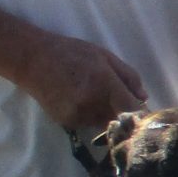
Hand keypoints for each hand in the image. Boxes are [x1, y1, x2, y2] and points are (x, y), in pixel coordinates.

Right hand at [19, 34, 147, 128]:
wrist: (33, 60)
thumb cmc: (72, 53)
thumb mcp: (104, 56)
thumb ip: (128, 76)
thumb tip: (144, 98)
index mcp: (105, 83)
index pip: (132, 110)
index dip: (141, 113)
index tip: (143, 111)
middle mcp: (92, 103)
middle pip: (120, 119)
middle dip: (123, 113)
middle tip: (114, 97)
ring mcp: (78, 115)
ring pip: (104, 123)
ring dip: (106, 114)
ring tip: (92, 94)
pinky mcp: (67, 123)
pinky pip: (88, 124)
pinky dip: (89, 116)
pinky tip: (78, 99)